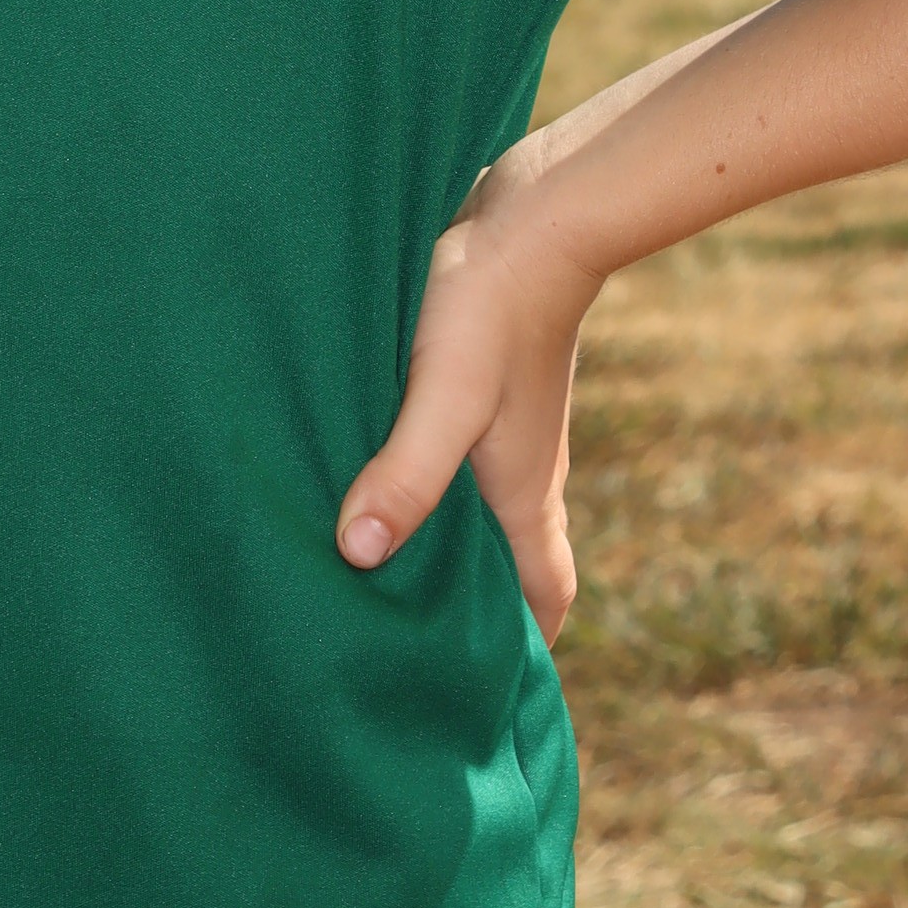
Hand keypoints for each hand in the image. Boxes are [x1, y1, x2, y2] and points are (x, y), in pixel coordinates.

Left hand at [338, 158, 588, 643]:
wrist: (533, 210)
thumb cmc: (491, 303)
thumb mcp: (444, 394)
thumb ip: (407, 472)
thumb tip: (359, 554)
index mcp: (524, 498)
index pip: (548, 602)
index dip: (525, 653)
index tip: (479, 696)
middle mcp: (522, 476)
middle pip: (511, 571)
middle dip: (475, 616)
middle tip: (403, 648)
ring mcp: (503, 433)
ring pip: (481, 516)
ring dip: (442, 550)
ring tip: (370, 579)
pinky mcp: (479, 389)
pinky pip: (458, 464)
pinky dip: (427, 491)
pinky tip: (368, 480)